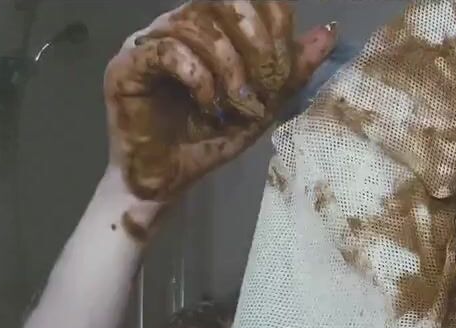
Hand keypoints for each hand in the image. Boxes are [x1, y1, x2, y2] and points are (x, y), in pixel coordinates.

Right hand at [103, 1, 336, 206]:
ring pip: (196, 25)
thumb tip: (329, 32)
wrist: (168, 180)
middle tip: (267, 81)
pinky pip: (169, 51)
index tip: (284, 66)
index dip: (274, 20)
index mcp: (209, 25)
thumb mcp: (264, 104)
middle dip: (256, 39)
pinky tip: (208, 105)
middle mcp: (176, 23)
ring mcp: (148, 40)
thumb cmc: (210, 139)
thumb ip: (292, 69)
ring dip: (230, 66)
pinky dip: (200, 78)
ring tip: (237, 103)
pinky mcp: (126, 65)